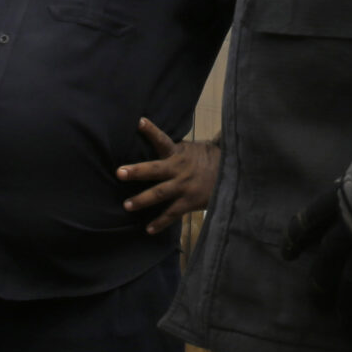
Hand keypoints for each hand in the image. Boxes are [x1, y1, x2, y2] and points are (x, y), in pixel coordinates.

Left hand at [118, 118, 217, 234]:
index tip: (139, 122)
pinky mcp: (190, 201)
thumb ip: (176, 148)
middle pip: (155, 169)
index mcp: (178, 153)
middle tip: (119, 173)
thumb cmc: (208, 160)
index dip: (151, 131)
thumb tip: (159, 137)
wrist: (231, 174)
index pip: (163, 140)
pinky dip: (160, 222)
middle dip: (137, 171)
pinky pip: (172, 213)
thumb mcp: (194, 149)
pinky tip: (148, 229)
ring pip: (160, 193)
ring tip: (127, 205)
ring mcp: (184, 186)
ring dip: (142, 200)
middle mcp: (179, 168)